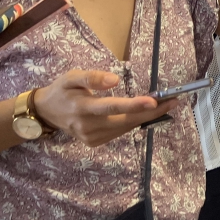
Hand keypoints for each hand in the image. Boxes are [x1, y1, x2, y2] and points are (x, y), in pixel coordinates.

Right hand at [34, 70, 177, 147]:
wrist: (46, 112)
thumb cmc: (62, 90)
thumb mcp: (71, 77)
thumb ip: (92, 77)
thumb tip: (114, 80)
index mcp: (82, 108)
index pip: (112, 107)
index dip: (134, 105)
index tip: (154, 101)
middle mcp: (87, 126)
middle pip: (126, 120)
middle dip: (152, 111)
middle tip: (173, 101)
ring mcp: (91, 137)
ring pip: (125, 128)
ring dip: (146, 116)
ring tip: (165, 104)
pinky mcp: (94, 142)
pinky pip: (119, 132)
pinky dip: (133, 122)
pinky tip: (144, 113)